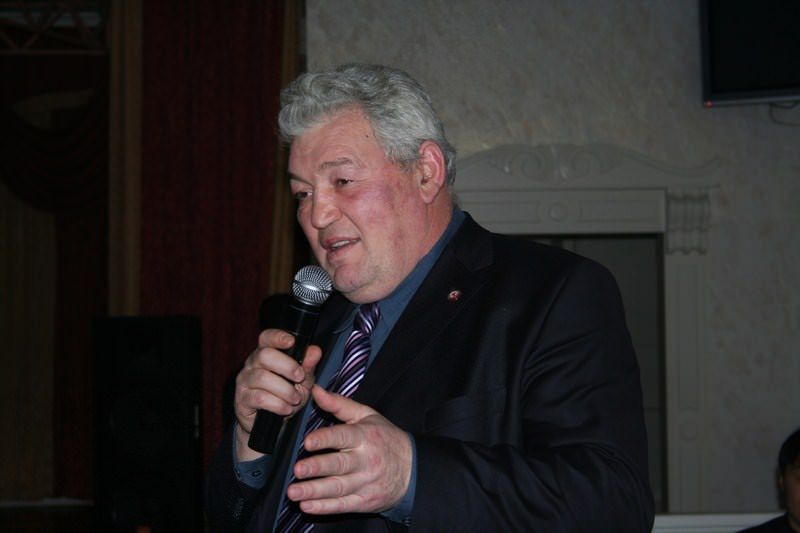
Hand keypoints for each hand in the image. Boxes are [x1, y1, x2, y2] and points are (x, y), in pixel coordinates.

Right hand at [233, 329, 322, 459]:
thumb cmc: (286, 396)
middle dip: (286, 366)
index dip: (277, 337)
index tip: (291, 342)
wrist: (271, 425)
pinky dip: (277, 404)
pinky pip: (259, 398)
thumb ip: (308, 366)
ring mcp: (244, 381)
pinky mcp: (242, 399)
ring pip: (262, 378)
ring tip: (295, 399)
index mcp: (265, 354)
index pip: (266, 338)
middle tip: (299, 377)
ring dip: (284, 390)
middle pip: (264, 355)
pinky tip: (286, 409)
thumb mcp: (302, 381)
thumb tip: (315, 350)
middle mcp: (252, 364)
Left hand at [286, 386, 412, 514]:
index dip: (325, 439)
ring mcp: (365, 483)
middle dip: (317, 467)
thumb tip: (316, 391)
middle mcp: (365, 460)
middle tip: (298, 469)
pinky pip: (343, 505)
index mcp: (365, 436)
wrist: (413, 469)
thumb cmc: (385, 438)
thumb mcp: (367, 416)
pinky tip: (308, 506)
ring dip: (314, 491)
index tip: (308, 441)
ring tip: (293, 492)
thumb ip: (339, 404)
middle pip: (339, 465)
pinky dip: (325, 507)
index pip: (343, 436)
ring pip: (338, 488)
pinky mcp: (364, 501)